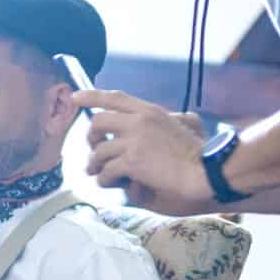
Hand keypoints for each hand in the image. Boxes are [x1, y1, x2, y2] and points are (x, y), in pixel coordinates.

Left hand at [72, 89, 216, 213]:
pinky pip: (107, 171)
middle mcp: (139, 122)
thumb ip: (161, 119)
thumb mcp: (180, 123)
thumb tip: (156, 118)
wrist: (204, 170)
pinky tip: (110, 183)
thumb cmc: (197, 151)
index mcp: (149, 110)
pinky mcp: (132, 162)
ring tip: (98, 173)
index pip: (114, 97)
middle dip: (91, 138)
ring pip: (99, 151)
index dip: (91, 96)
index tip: (75, 96)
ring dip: (96, 164)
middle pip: (98, 123)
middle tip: (94, 150)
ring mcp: (134, 142)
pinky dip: (105, 179)